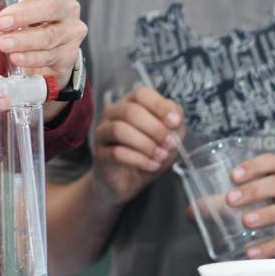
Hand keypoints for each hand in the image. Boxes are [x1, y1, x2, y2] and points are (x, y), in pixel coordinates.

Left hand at [0, 0, 86, 80]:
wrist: (51, 54)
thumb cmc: (33, 27)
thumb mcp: (16, 19)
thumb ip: (1, 20)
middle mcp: (67, 8)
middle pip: (51, 7)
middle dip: (24, 15)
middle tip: (1, 22)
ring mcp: (71, 31)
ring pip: (50, 34)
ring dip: (24, 40)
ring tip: (3, 44)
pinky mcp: (70, 53)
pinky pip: (50, 55)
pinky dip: (31, 58)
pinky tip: (17, 58)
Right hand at [90, 86, 182, 205]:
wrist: (127, 182)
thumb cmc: (147, 155)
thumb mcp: (168, 139)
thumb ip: (174, 127)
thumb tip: (175, 120)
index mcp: (131, 103)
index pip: (141, 93)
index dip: (159, 106)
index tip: (175, 122)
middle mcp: (113, 114)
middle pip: (130, 111)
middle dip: (155, 128)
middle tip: (170, 144)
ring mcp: (103, 133)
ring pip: (120, 130)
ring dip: (146, 144)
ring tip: (160, 156)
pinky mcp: (99, 154)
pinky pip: (116, 153)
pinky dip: (139, 160)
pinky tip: (151, 166)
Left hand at [226, 153, 274, 259]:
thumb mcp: (269, 197)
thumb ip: (235, 199)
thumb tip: (194, 209)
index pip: (273, 161)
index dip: (254, 166)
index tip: (233, 175)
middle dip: (255, 190)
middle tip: (230, 199)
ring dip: (268, 214)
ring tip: (246, 222)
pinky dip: (273, 246)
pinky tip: (253, 253)